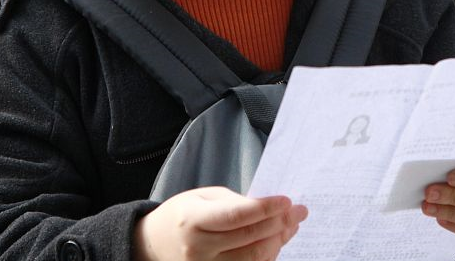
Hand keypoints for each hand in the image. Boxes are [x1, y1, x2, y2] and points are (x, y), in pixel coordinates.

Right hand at [134, 187, 306, 260]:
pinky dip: (267, 256)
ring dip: (278, 241)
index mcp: (193, 220)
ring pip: (253, 259)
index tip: (287, 201)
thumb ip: (234, 203)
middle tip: (299, 212)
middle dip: (279, 223)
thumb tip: (270, 209)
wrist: (155, 245)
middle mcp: (199, 249)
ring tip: (291, 225)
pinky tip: (276, 241)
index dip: (265, 209)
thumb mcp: (202, 199)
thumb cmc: (183, 216)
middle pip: (249, 238)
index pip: (236, 215)